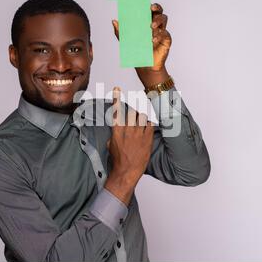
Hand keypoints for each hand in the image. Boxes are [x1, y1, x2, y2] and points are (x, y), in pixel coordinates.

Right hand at [104, 87, 154, 204]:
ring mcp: (138, 134)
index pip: (116, 112)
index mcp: (116, 131)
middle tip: (134, 122)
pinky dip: (149, 126)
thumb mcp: (111, 145)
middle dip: (133, 115)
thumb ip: (115, 134)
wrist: (126, 172)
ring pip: (142, 117)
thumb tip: (118, 128)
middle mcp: (127, 130)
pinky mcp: (147, 139)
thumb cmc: (118, 160)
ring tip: (140, 129)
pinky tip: (147, 132)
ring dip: (141, 120)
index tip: (117, 89)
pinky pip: (150, 124)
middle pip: (132, 112)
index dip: (116, 99)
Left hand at [112, 3, 171, 88]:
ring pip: (164, 20)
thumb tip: (114, 21)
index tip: (146, 2)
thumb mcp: (126, 41)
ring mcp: (162, 32)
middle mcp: (156, 25)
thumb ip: (120, 31)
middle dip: (157, 8)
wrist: (144, 65)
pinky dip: (158, 35)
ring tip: (151, 26)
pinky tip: (152, 40)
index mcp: (147, 22)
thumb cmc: (137, 51)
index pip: (150, 10)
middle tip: (151, 8)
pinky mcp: (167, 40)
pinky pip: (165, 34)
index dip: (150, 4)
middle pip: (159, 12)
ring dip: (158, 21)